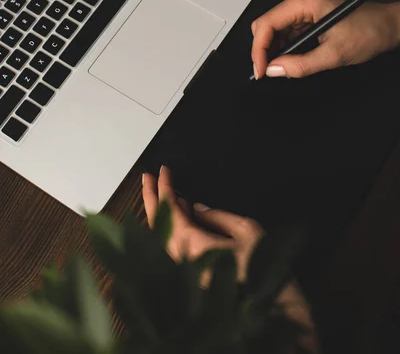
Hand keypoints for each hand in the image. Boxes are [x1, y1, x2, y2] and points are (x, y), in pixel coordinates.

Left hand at [142, 165, 263, 281]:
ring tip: (162, 191)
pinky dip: (171, 228)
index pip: (169, 211)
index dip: (164, 188)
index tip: (163, 170)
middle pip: (156, 225)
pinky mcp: (190, 281)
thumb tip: (196, 208)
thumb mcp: (246, 232)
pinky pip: (172, 248)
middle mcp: (181, 262)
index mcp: (193, 247)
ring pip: (161, 238)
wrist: (273, 310)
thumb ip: (217, 217)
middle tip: (148, 177)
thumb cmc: (264, 271)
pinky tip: (180, 215)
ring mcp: (183, 274)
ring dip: (160, 212)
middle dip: (150, 198)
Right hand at [251, 0, 399, 78]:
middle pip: (265, 26)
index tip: (261, 70)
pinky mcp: (307, 14)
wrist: (388, 26)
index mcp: (305, 1)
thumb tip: (274, 70)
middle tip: (269, 72)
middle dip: (264, 50)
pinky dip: (285, 47)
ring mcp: (303, 6)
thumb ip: (301, 64)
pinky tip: (293, 58)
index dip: (259, 50)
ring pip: (273, 30)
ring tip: (285, 66)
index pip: (266, 24)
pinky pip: (286, 31)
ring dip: (275, 50)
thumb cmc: (370, 31)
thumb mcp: (334, 54)